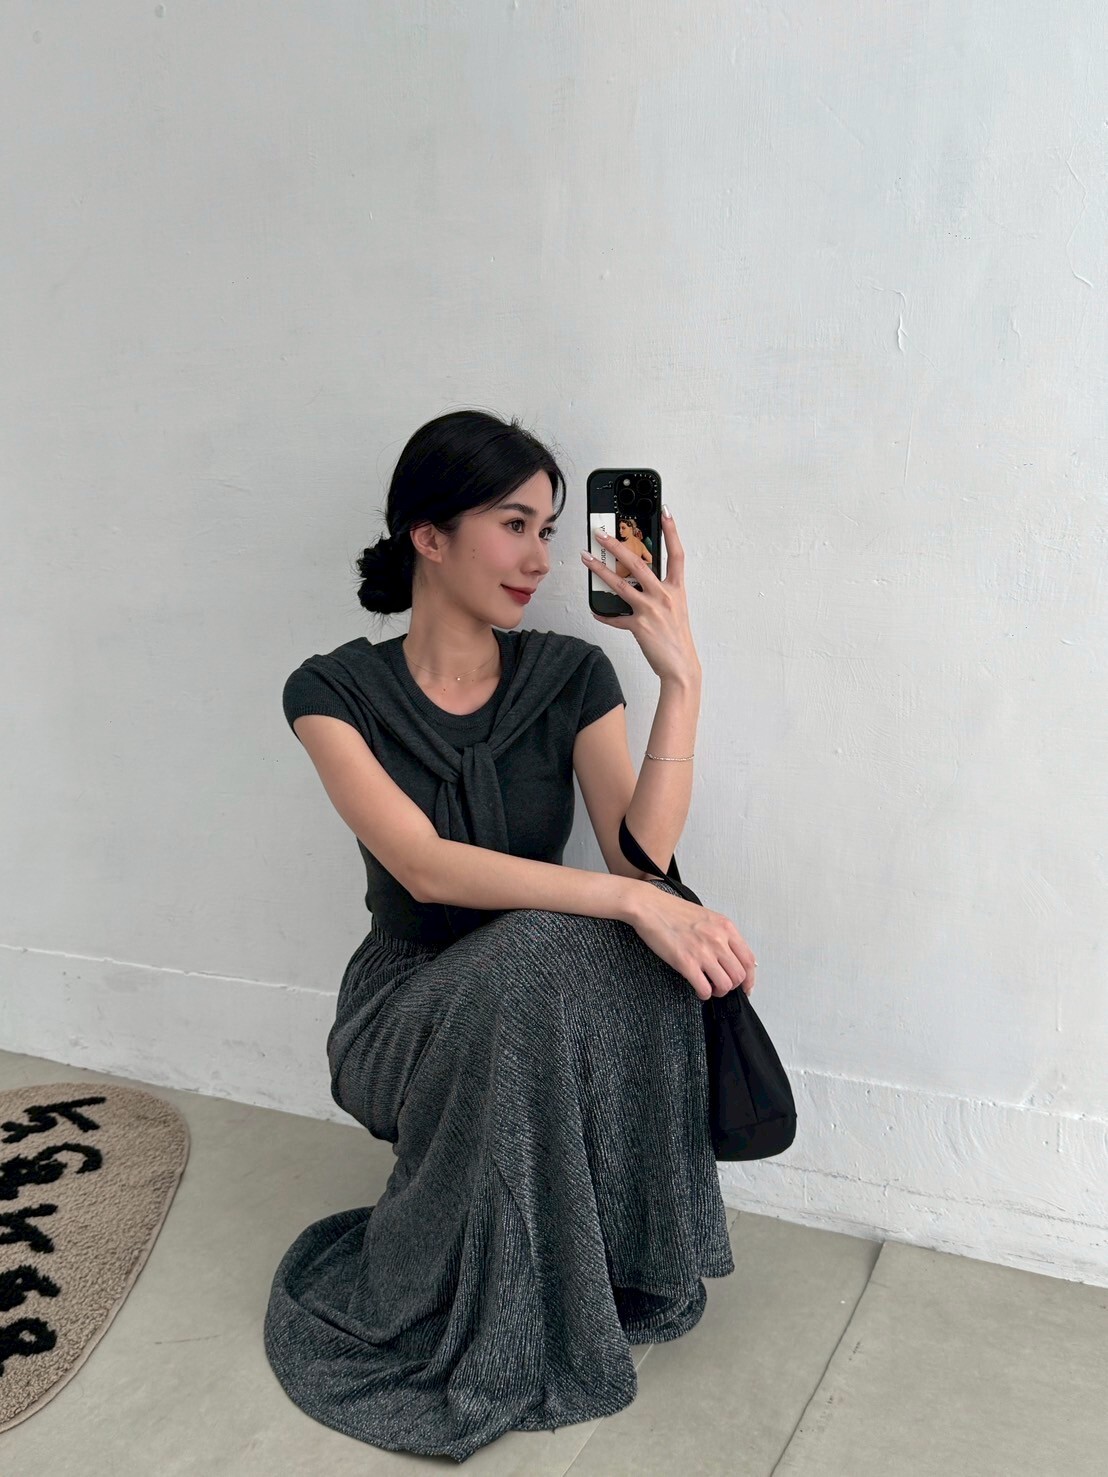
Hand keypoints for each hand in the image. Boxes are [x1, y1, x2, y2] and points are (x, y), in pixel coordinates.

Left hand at [582, 509, 699, 682]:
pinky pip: (615, 617)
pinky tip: (594, 609)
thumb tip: (640, 581)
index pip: (676, 553)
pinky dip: (604, 613)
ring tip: (586, 558)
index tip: (665, 511)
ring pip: (620, 584)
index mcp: (676, 589)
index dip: (672, 531)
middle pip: (638, 563)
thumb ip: (660, 592)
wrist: (681, 667)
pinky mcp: (638, 626)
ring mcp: (650, 610)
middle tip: (601, 533)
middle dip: (616, 545)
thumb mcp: (676, 609)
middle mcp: (664, 595)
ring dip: (600, 570)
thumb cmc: (677, 638)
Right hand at [627, 880, 757, 1001]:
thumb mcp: (707, 916)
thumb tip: (732, 955)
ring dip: (719, 991)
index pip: (748, 959)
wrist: (649, 906)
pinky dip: (704, 994)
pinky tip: (698, 989)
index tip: (745, 987)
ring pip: (725, 985)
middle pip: (739, 975)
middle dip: (732, 985)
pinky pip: (705, 988)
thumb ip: (722, 934)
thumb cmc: (673, 910)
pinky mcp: (686, 962)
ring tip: (709, 987)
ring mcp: (703, 952)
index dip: (749, 978)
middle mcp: (718, 940)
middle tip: (721, 985)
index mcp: (725, 927)